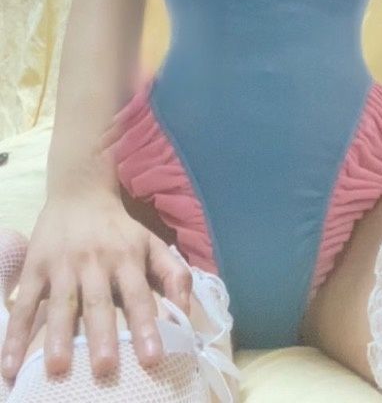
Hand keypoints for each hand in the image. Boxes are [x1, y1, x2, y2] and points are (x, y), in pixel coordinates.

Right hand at [1, 189, 191, 379]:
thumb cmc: (119, 229)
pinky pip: (25, 302)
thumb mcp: (152, 243)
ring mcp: (63, 264)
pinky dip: (15, 333)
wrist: (79, 192)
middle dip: (102, 334)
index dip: (146, 325)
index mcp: (127, 257)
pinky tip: (10, 362)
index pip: (139, 295)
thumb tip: (186, 312)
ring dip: (58, 334)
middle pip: (99, 302)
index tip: (152, 358)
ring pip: (62, 302)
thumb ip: (174, 274)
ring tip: (58, 366)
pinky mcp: (35, 267)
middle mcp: (96, 261)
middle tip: (106, 368)